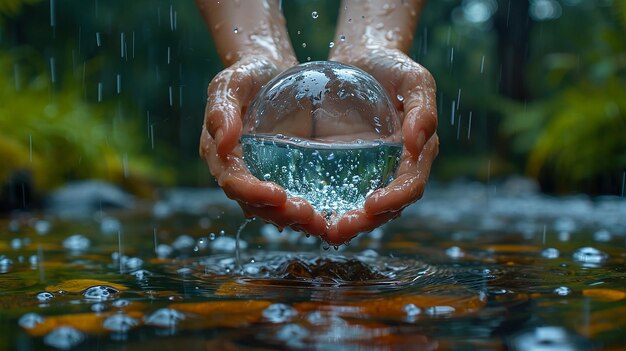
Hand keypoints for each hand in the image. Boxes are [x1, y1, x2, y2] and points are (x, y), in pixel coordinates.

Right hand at [199, 56, 326, 235]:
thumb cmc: (248, 74)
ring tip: (322, 224)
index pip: (233, 182)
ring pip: (273, 209)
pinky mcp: (280, 175)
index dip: (253, 193)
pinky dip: (304, 211)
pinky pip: (289, 200)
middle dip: (280, 213)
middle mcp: (237, 172)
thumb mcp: (231, 82)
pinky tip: (327, 217)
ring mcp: (259, 176)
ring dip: (295, 219)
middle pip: (254, 204)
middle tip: (309, 216)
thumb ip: (222, 108)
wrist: (269, 71)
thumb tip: (224, 141)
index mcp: (220, 154)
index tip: (278, 195)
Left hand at [324, 48, 438, 244]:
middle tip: (339, 229)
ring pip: (363, 209)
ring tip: (324, 231)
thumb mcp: (413, 79)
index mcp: (418, 154)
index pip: (411, 186)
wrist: (363, 60)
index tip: (371, 205)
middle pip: (387, 208)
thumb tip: (419, 143)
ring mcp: (372, 172)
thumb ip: (422, 107)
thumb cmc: (391, 66)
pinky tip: (306, 213)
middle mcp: (397, 170)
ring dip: (346, 224)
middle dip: (365, 223)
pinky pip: (341, 195)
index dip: (394, 199)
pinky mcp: (347, 169)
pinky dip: (328, 208)